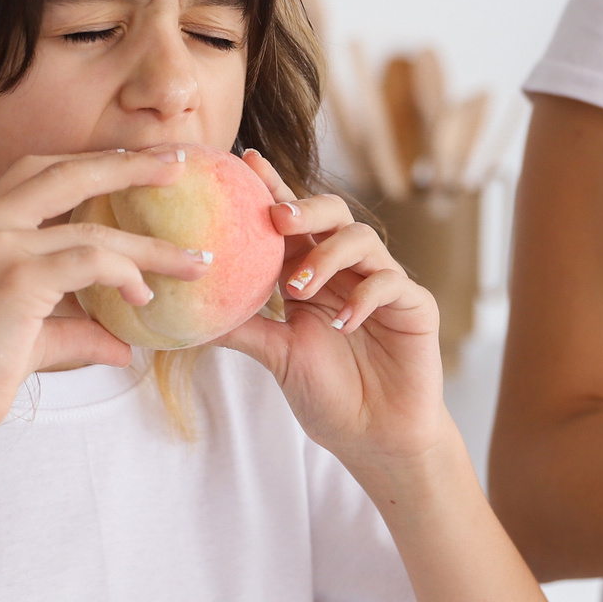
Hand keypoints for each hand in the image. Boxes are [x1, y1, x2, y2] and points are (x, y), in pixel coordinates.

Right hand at [0, 149, 207, 438]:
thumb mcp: (33, 338)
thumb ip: (77, 330)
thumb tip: (125, 346)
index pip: (43, 171)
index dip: (94, 161)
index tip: (140, 160)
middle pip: (69, 173)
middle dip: (130, 166)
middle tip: (179, 165)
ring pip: (94, 230)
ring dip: (152, 247)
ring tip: (195, 262)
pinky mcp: (16, 279)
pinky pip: (90, 261)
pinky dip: (126, 274)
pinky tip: (144, 296)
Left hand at [215, 151, 450, 472]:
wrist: (374, 438)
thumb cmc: (328, 395)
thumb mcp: (275, 356)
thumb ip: (241, 328)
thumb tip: (187, 311)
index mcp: (313, 274)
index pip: (293, 223)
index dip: (273, 188)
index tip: (244, 162)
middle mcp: (348, 271)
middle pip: (332, 214)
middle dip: (304, 209)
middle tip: (276, 220)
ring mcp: (383, 285)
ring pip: (361, 240)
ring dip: (328, 257)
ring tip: (299, 289)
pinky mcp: (415, 306)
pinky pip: (392, 283)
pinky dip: (364, 297)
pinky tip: (342, 323)